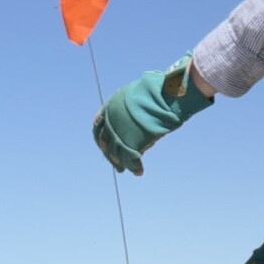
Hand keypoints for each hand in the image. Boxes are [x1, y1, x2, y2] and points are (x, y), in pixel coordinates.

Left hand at [92, 53, 212, 174]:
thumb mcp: (136, 95)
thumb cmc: (157, 92)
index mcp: (110, 107)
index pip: (98, 128)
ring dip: (123, 164)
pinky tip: (139, 171)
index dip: (102, 140)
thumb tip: (133, 115)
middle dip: (112, 156)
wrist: (166, 95)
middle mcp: (111, 120)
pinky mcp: (131, 143)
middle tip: (118, 166)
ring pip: (118, 154)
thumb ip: (129, 107)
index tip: (106, 148)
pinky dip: (135, 167)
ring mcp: (120, 132)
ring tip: (131, 170)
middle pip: (106, 143)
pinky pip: (130, 160)